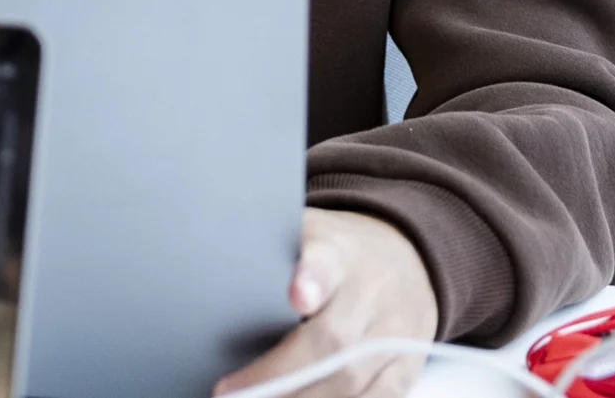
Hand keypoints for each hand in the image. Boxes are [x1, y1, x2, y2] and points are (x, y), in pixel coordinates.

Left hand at [213, 209, 438, 397]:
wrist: (406, 263)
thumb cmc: (334, 253)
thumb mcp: (303, 233)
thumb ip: (267, 250)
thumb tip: (208, 261)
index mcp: (339, 253)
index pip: (325, 263)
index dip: (311, 279)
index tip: (296, 296)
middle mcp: (371, 294)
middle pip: (333, 339)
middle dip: (280, 373)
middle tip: (232, 392)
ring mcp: (392, 335)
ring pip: (352, 379)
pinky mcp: (404, 369)